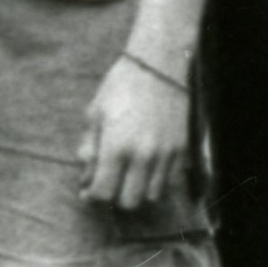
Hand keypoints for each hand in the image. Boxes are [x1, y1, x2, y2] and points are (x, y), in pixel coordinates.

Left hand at [78, 47, 195, 218]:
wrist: (158, 64)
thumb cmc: (120, 86)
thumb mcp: (95, 114)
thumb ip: (90, 150)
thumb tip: (85, 178)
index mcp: (116, 147)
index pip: (104, 192)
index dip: (92, 196)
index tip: (88, 190)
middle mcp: (143, 156)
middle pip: (129, 201)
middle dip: (115, 197)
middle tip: (109, 183)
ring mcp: (166, 154)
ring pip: (152, 195)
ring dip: (138, 190)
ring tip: (128, 174)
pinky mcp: (181, 149)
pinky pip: (170, 180)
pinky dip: (157, 180)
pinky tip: (147, 166)